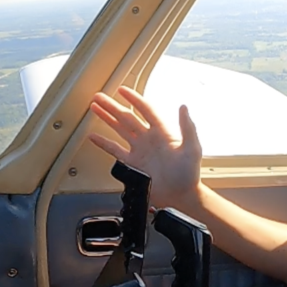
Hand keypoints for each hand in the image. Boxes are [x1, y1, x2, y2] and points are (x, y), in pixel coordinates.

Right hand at [86, 86, 201, 207]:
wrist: (181, 196)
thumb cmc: (189, 174)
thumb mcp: (192, 148)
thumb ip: (188, 127)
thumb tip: (184, 107)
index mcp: (162, 132)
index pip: (145, 110)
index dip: (134, 99)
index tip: (122, 90)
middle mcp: (148, 139)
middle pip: (127, 117)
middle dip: (112, 106)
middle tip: (100, 96)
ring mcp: (139, 150)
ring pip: (119, 130)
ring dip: (107, 118)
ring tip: (95, 108)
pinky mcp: (132, 164)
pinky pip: (115, 150)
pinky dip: (103, 143)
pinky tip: (94, 136)